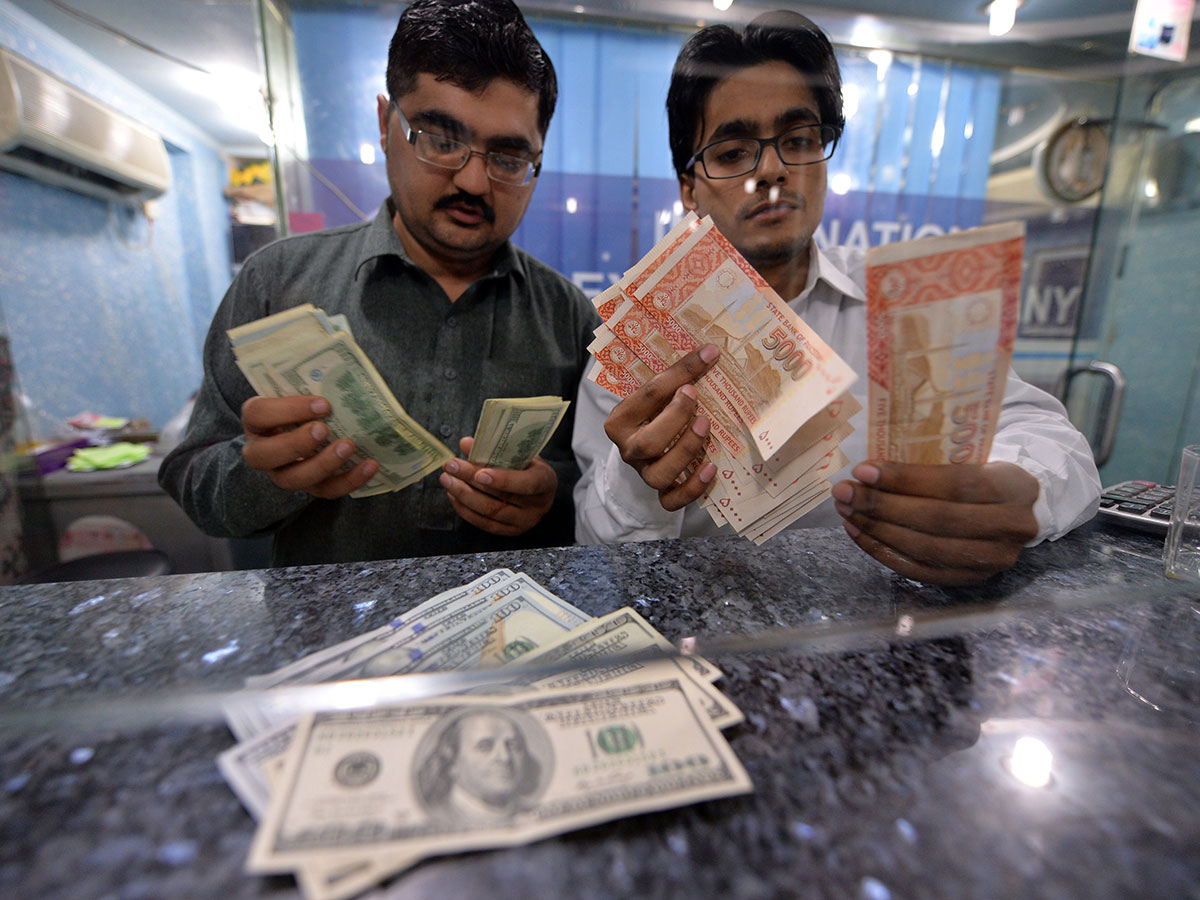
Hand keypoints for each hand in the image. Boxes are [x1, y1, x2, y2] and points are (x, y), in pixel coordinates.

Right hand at [240, 396, 378, 498]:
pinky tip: (370, 465)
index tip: (321, 403)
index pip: (259, 414)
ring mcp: (283, 473)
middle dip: (296, 443)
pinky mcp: (309, 487)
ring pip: (293, 479)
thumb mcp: (298, 391)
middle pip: (265, 455)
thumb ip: (311, 384)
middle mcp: (262, 451)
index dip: (288, 410)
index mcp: (256, 421)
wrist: (308, 429)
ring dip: (323, 464)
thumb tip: (344, 371)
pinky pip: (326, 490)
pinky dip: (350, 480)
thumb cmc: (303, 405)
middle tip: (324, 429)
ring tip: (349, 446)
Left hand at [439, 437, 556, 535]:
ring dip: (463, 495)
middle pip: (501, 498)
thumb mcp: (518, 454)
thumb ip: (494, 449)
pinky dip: (465, 509)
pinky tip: (453, 495)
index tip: (480, 474)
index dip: (503, 480)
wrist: (537, 490)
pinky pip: (483, 523)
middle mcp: (538, 506)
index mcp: (545, 481)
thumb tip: (466, 444)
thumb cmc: (527, 467)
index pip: (526, 484)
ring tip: (447, 479)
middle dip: (471, 481)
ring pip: (489, 512)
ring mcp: (524, 522)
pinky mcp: (509, 531)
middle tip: (451, 466)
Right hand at [604, 345, 719, 510]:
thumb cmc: (655, 414)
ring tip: (706, 427)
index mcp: (621, 420)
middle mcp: (629, 449)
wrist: (648, 447)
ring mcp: (644, 473)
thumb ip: (675, 379)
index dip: (680, 374)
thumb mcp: (657, 396)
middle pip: (647, 442)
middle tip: (695, 398)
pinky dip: (693, 488)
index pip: (648, 395)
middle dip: (675, 419)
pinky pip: (672, 501)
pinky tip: (711, 468)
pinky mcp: (660, 493)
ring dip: (686, 450)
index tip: (708, 356)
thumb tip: (711, 352)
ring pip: (660, 474)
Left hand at [832, 460, 1039, 584]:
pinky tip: (859, 532)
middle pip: (937, 520)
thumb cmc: (984, 477)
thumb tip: (868, 471)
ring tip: (847, 511)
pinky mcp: (971, 579)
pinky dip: (883, 552)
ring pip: (926, 548)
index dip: (906, 479)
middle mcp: (1010, 527)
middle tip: (845, 493)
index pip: (954, 484)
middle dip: (882, 506)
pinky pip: (919, 570)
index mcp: (1013, 487)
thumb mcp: (973, 459)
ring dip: (877, 529)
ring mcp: (992, 559)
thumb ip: (932, 464)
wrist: (1021, 509)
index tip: (864, 470)